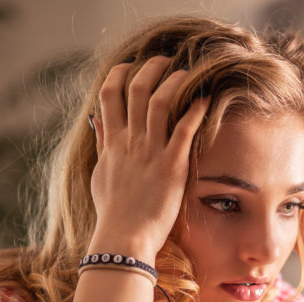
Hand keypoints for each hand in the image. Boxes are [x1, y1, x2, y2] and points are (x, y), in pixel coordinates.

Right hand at [89, 56, 206, 260]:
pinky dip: (196, 110)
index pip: (110, 94)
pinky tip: (206, 99)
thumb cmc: (114, 212)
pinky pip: (184, 129)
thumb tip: (97, 122)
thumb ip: (102, 145)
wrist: (123, 238)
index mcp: (112, 142)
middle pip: (137, 89)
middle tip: (163, 60)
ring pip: (160, 101)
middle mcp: (129, 141)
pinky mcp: (171, 166)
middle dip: (150, 67)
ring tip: (185, 73)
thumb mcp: (101, 175)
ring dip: (174, 82)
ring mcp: (150, 152)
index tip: (131, 66)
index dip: (120, 73)